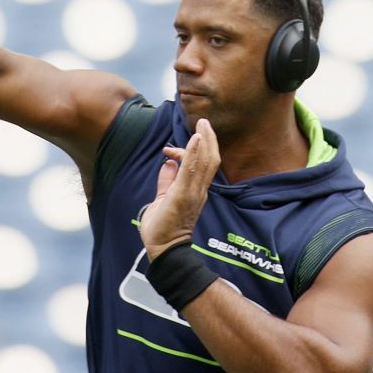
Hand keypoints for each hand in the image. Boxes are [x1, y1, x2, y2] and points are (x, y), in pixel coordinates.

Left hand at [139, 118, 219, 257]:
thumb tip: (168, 164)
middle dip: (208, 139)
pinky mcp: (182, 196)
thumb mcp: (163, 199)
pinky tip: (196, 139)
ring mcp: (192, 193)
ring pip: (205, 163)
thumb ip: (166, 181)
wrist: (163, 250)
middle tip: (204, 122)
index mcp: (195, 191)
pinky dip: (194, 154)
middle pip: (210, 160)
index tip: (169, 150)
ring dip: (204, 141)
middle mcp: (198, 191)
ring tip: (203, 125)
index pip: (200, 165)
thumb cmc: (163, 228)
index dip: (189, 152)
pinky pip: (191, 171)